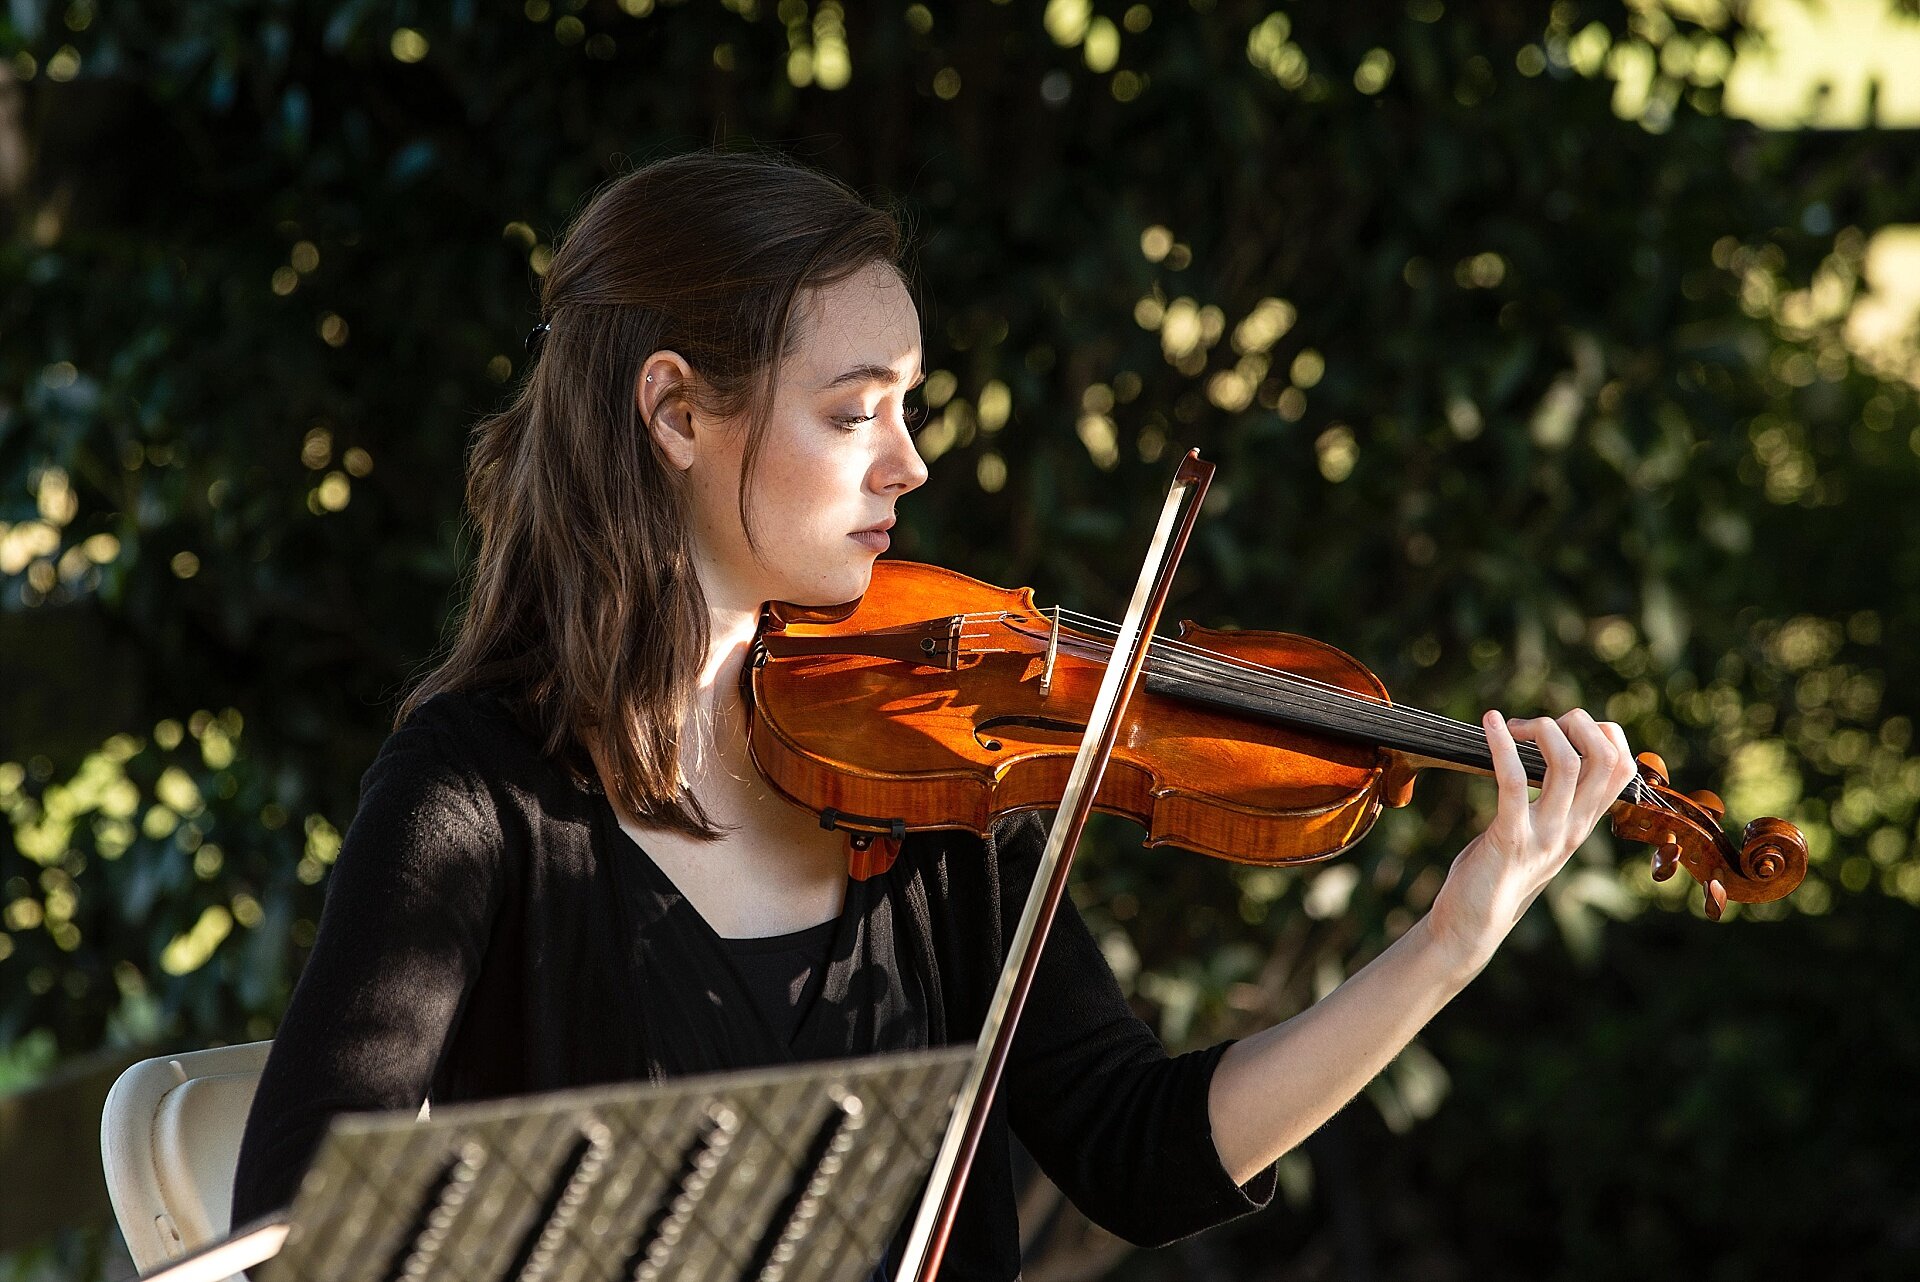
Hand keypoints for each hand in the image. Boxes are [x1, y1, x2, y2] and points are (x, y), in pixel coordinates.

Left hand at [1425, 707, 1637, 974]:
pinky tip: (1489, 722)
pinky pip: (1515, 782)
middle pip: (1606, 758)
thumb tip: (1547, 757)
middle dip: (1577, 722)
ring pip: (1567, 764)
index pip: (1621, 766)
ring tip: (1510, 724)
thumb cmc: (1499, 872)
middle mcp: (1574, 827)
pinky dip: (1502, 745)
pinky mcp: (1511, 838)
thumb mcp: (1539, 834)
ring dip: (1541, 729)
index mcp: (1583, 823)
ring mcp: (1546, 834)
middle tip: (1534, 725)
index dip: (1601, 732)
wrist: (1473, 925)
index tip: (1560, 728)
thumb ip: (1553, 803)